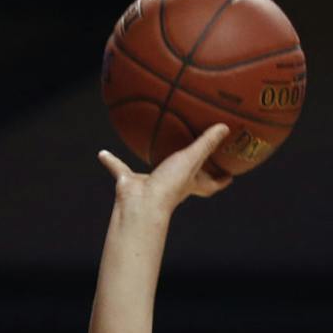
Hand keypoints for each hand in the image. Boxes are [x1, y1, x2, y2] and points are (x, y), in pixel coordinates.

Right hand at [96, 122, 235, 212]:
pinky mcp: (128, 184)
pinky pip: (119, 168)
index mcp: (189, 184)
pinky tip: (102, 152)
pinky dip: (111, 161)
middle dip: (191, 171)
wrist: (141, 205)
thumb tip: (226, 126)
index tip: (230, 176)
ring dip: (149, 162)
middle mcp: (171, 185)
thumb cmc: (171, 185)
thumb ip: (207, 143)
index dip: (221, 180)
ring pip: (151, 172)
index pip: (210, 184)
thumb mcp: (192, 159)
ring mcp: (149, 185)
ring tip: (147, 147)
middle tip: (195, 158)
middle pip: (185, 179)